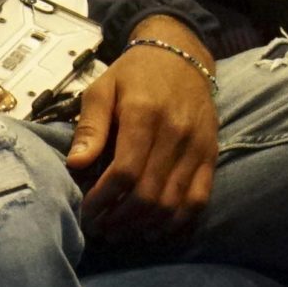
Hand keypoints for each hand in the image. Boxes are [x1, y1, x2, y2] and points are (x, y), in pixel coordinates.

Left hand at [65, 19, 217, 241]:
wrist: (180, 55)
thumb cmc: (134, 75)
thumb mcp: (102, 89)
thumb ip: (90, 126)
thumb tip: (76, 165)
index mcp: (144, 114)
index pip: (125, 172)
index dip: (102, 200)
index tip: (86, 211)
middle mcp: (176, 132)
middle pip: (148, 194)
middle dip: (119, 219)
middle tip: (100, 228)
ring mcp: (197, 145)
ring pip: (173, 202)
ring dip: (144, 225)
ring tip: (121, 231)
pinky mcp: (211, 154)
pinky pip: (199, 198)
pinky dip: (177, 221)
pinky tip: (155, 229)